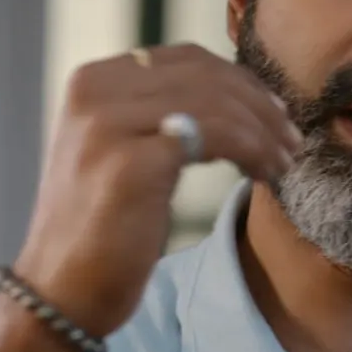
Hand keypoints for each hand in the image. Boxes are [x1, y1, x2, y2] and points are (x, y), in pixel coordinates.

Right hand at [12, 44, 302, 334]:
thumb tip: (231, 94)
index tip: (273, 114)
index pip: (185, 59)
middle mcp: (95, 91)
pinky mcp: (130, 162)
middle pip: (205, 75)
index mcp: (92, 81)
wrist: (60, 292)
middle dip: (260, 105)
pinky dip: (252, 149)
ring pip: (216, 102)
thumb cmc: (101, 230)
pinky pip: (215, 135)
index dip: (240, 82)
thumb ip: (156, 114)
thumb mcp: (119, 152)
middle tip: (291, 139)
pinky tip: (263, 174)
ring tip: (284, 161)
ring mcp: (108, 124)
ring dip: (263, 130)